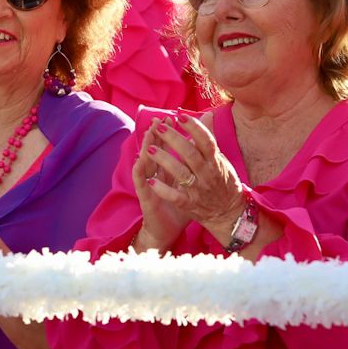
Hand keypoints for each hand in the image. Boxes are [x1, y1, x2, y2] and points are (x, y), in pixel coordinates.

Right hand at [130, 129, 192, 249]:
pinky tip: (139, 161)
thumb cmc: (182, 205)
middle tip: (160, 120)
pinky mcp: (146, 197)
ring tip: (148, 134)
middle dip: (158, 135)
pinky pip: (141, 183)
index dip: (172, 133)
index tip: (175, 118)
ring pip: (146, 162)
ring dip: (146, 147)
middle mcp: (157, 174)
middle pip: (156, 150)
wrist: (167, 230)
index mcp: (169, 170)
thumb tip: (208, 147)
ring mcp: (149, 184)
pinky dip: (140, 172)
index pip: (169, 147)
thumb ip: (198, 164)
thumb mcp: (192, 183)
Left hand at [140, 117, 246, 247]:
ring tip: (149, 149)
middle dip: (174, 140)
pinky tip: (151, 181)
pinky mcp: (190, 205)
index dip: (194, 128)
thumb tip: (208, 114)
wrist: (229, 214)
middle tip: (160, 128)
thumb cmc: (223, 182)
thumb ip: (210, 138)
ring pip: (181, 173)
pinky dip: (164, 190)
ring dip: (165, 161)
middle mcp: (208, 174)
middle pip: (190, 154)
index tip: (180, 116)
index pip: (206, 141)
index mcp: (215, 161)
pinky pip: (176, 197)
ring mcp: (198, 190)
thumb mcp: (220, 159)